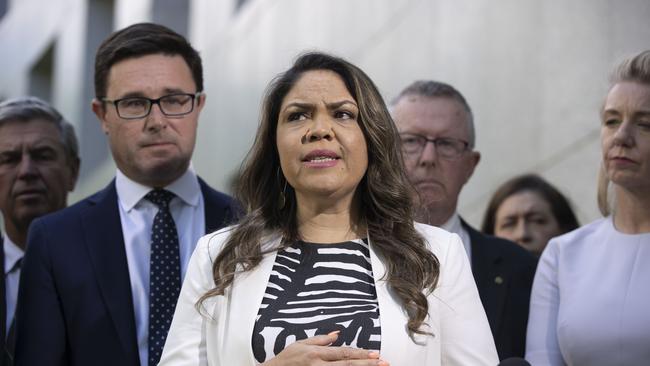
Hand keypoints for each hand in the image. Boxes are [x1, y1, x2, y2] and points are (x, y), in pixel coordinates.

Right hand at [261, 331, 388, 365]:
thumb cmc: (286, 359)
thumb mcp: (301, 344)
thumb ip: (321, 339)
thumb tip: (337, 334)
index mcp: (316, 353)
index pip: (343, 352)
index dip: (361, 353)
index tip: (375, 353)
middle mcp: (319, 365)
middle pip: (347, 364)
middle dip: (367, 363)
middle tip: (383, 362)